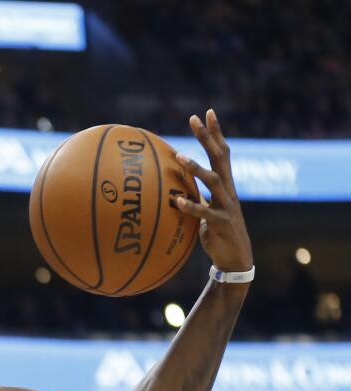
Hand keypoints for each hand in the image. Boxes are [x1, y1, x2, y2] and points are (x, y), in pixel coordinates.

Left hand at [173, 109, 253, 270]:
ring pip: (214, 181)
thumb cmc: (217, 233)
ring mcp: (227, 206)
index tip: (206, 112)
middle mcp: (229, 190)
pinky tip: (177, 202)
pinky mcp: (221, 223)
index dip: (215, 133)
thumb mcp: (205, 210)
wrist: (235, 259)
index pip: (222, 152)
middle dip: (208, 137)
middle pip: (220, 157)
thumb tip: (173, 188)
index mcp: (225, 185)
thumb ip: (194, 196)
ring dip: (196, 168)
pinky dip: (191, 206)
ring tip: (180, 157)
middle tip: (194, 119)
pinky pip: (204, 213)